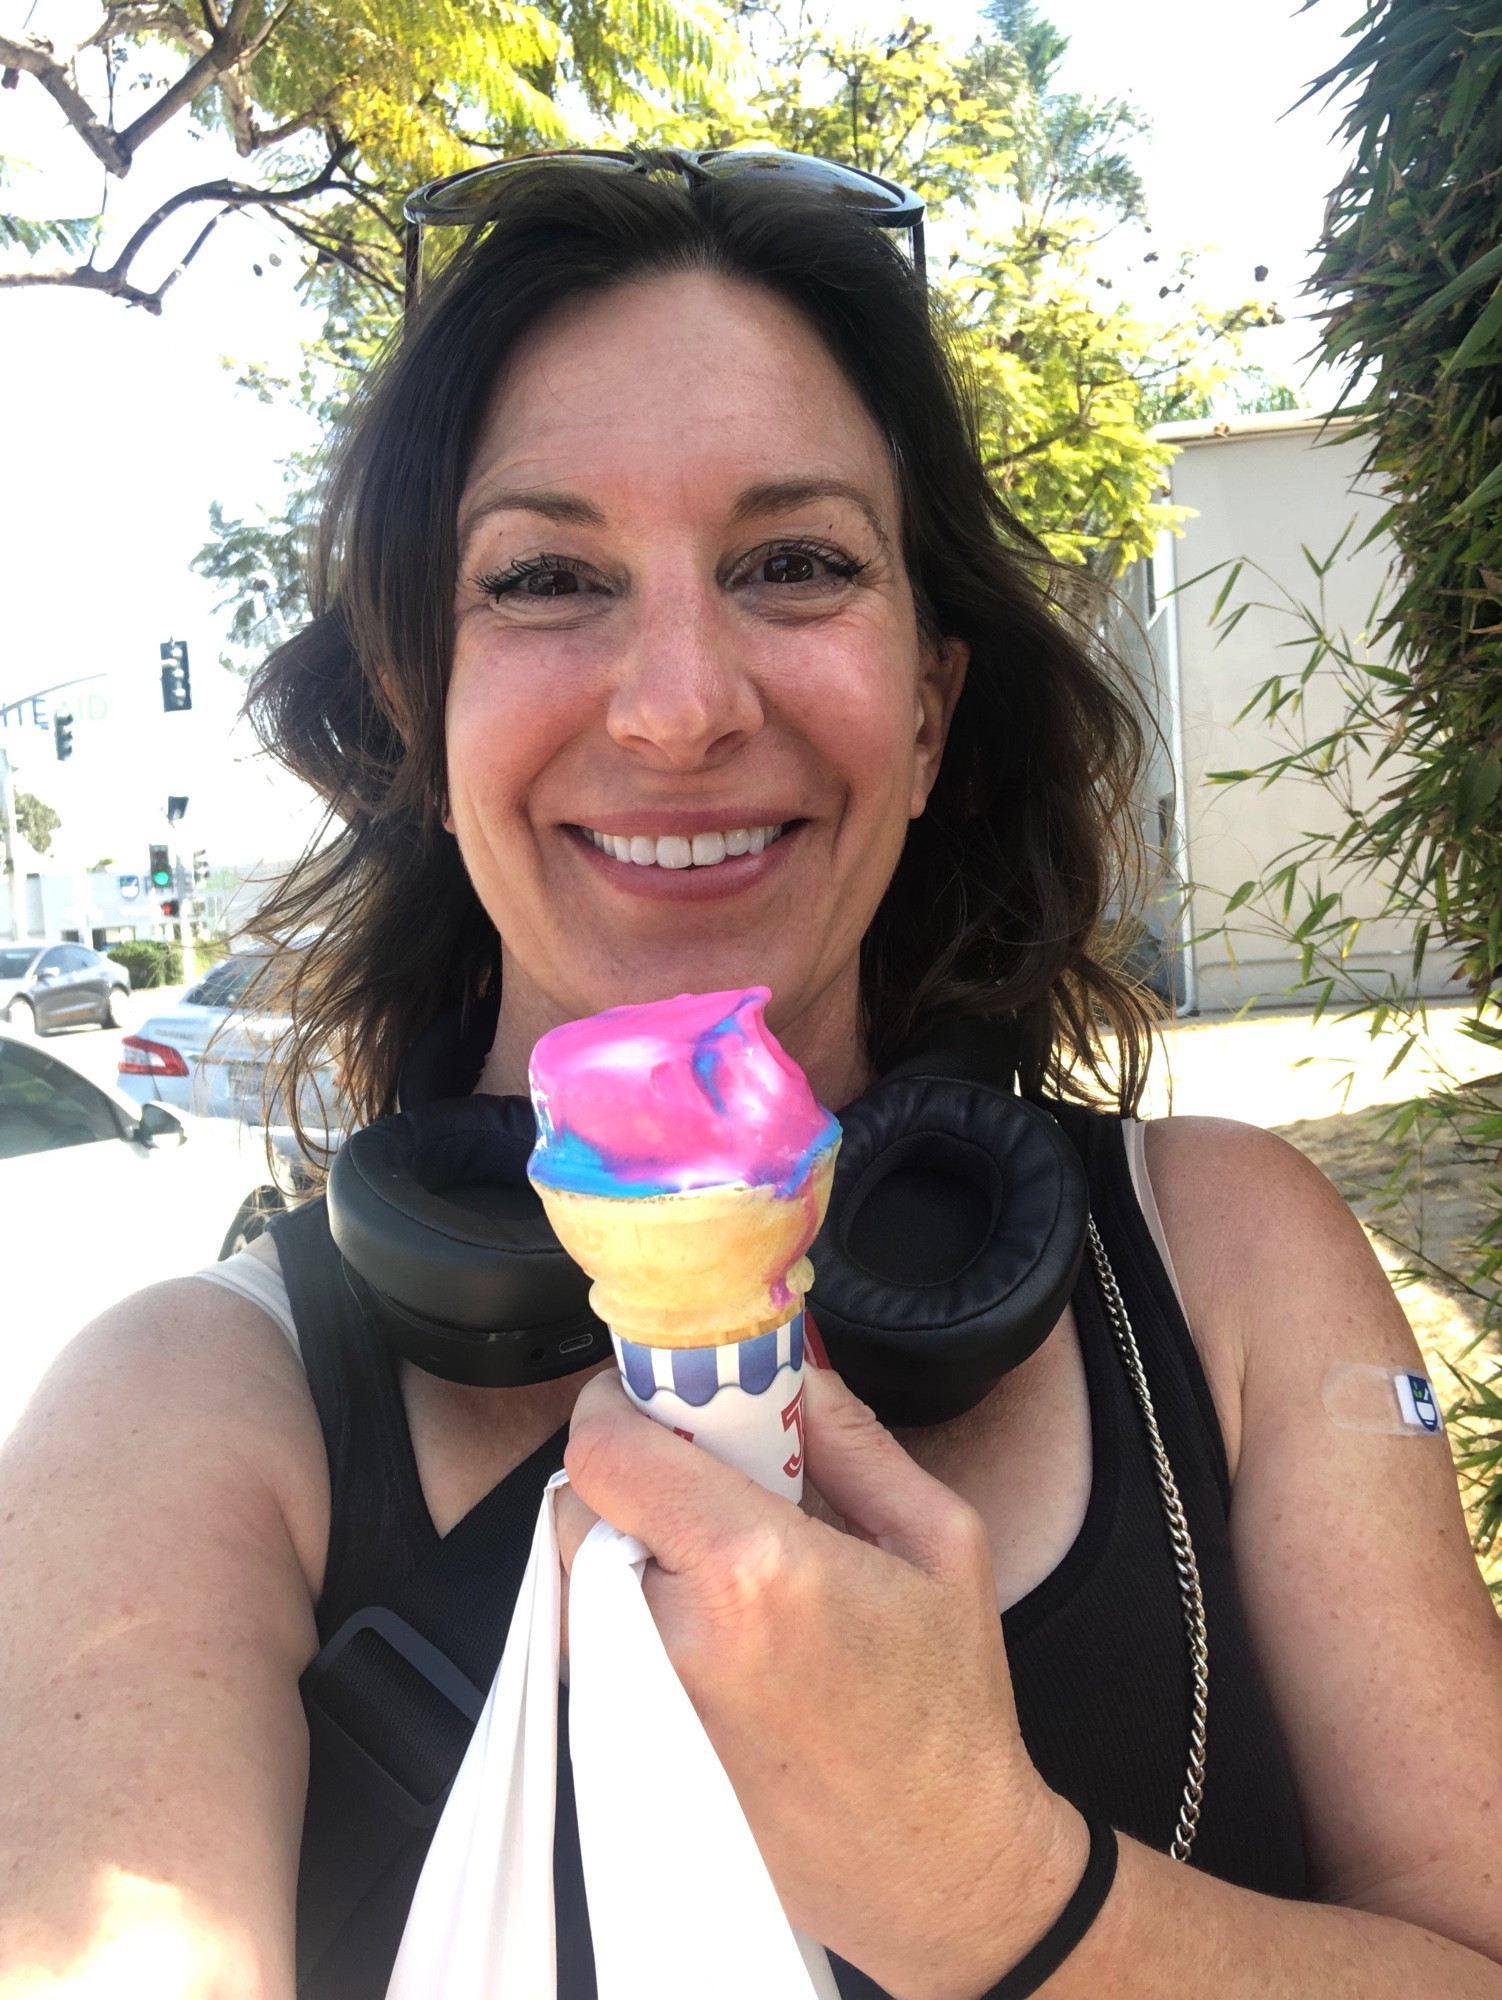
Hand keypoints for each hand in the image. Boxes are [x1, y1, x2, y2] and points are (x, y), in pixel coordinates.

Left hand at [556, 1366, 1086, 1999]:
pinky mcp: (625, 1749)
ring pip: (577, 1571)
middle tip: (702, 1472)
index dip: (624, 1403)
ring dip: (628, 1540)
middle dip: (633, 1470)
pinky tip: (709, 1620)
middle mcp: (675, 1639)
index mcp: (753, 1572)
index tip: (664, 1394)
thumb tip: (790, 1370)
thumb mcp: (940, 1539)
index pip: (609, 1451)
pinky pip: (591, 1639)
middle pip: (581, 1503)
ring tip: (715, 1554)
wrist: (939, 1867)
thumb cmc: (947, 1710)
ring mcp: (638, 1703)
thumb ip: (852, 1437)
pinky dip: (629, 1607)